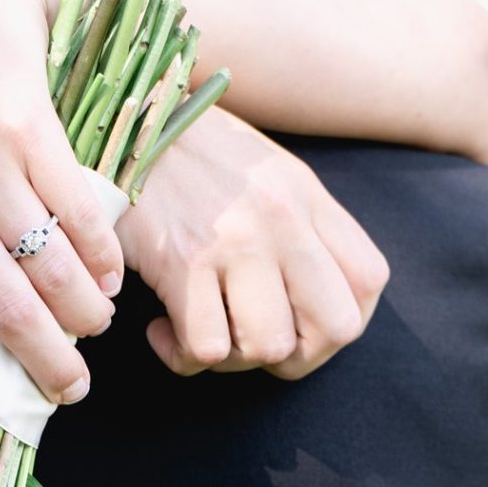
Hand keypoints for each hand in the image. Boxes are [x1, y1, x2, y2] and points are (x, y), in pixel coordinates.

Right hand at [122, 108, 388, 378]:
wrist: (119, 126)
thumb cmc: (189, 156)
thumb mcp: (266, 173)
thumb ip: (301, 227)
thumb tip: (313, 300)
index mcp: (306, 196)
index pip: (368, 282)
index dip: (343, 322)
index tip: (301, 326)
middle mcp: (282, 219)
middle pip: (334, 328)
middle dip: (297, 357)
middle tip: (254, 342)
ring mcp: (235, 242)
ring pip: (268, 346)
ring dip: (233, 359)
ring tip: (203, 332)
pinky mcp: (182, 261)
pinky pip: (205, 347)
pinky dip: (181, 355)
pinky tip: (162, 329)